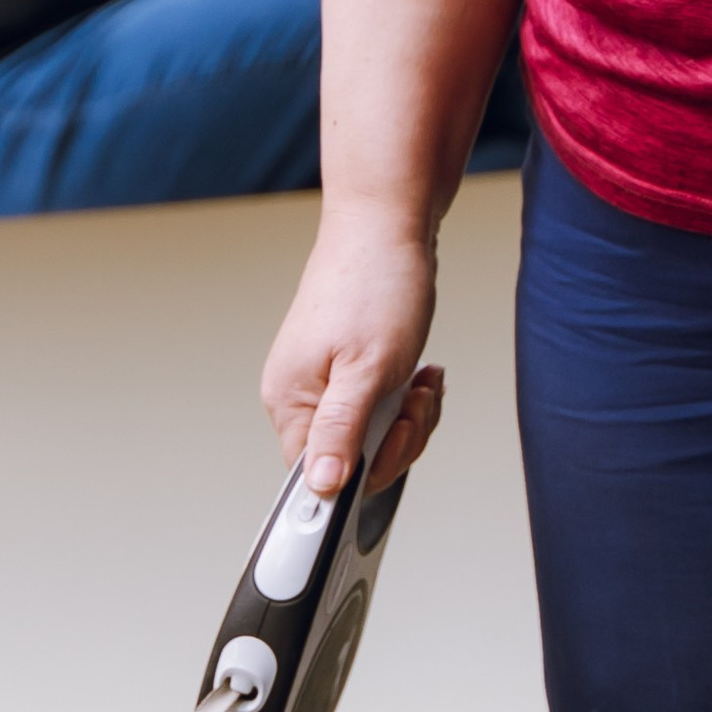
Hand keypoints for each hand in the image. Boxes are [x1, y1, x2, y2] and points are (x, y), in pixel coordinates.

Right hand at [261, 213, 444, 498]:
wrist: (386, 224)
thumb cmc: (375, 284)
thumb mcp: (365, 370)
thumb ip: (340, 433)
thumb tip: (320, 486)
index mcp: (290, 402)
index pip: (318, 475)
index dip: (364, 469)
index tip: (394, 437)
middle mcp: (298, 397)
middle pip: (350, 460)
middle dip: (397, 439)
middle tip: (414, 400)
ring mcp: (322, 383)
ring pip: (371, 437)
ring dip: (409, 418)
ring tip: (421, 381)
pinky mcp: (346, 370)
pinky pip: (379, 410)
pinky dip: (407, 399)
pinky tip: (420, 373)